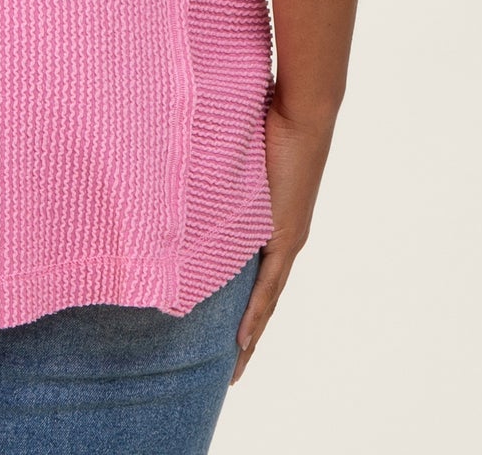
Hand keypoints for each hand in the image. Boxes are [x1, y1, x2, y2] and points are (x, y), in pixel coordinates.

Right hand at [230, 89, 336, 383]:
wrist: (302, 114)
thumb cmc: (267, 123)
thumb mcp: (234, 159)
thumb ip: (215, 173)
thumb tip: (180, 168)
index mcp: (271, 223)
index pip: (256, 276)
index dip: (245, 307)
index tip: (230, 335)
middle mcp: (282, 237)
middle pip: (262, 298)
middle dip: (246, 334)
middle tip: (229, 367)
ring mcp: (285, 239)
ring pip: (266, 300)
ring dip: (250, 335)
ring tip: (234, 366)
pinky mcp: (285, 235)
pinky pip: (267, 285)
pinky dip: (254, 314)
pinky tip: (242, 339)